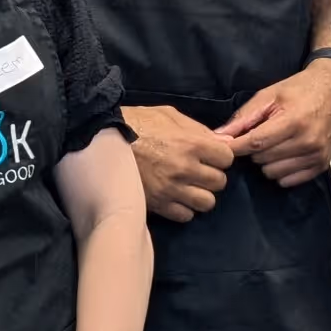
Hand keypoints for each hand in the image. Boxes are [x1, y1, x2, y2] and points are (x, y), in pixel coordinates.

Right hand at [122, 105, 234, 223]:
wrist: (103, 139)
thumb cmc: (137, 122)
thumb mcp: (168, 114)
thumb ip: (198, 128)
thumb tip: (224, 142)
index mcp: (190, 143)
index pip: (226, 158)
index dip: (220, 156)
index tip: (210, 156)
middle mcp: (185, 168)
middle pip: (220, 182)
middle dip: (211, 175)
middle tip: (197, 170)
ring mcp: (172, 189)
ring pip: (207, 203)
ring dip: (200, 194)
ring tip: (188, 185)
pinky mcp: (158, 204)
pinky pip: (186, 215)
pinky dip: (183, 208)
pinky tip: (175, 196)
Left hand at [215, 61, 330, 187]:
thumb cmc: (299, 89)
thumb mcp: (268, 96)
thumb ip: (244, 117)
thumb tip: (222, 135)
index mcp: (292, 121)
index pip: (256, 143)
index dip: (235, 147)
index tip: (223, 146)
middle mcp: (306, 142)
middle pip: (262, 158)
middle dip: (252, 149)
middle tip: (256, 135)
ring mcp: (316, 156)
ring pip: (273, 172)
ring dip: (266, 161)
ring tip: (271, 143)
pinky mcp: (321, 165)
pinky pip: (289, 180)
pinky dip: (280, 171)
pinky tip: (281, 155)